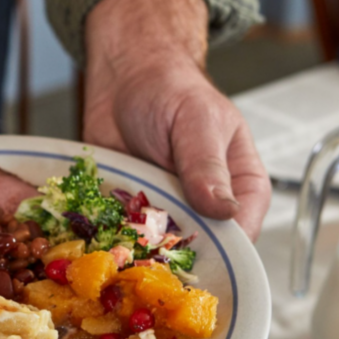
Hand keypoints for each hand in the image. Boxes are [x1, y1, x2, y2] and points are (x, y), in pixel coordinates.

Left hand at [82, 0, 270, 240]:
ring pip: (159, 253)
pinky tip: (95, 239)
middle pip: (199, 253)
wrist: (123, 79)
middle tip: (146, 252)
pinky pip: (124, 241)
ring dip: (137, 253)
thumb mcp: (196, 119)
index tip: (195, 254)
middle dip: (173, 258)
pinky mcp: (132, 217)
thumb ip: (207, 164)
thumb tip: (224, 209)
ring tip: (116, 247)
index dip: (223, 250)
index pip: (243, 233)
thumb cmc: (170, 89)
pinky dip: (110, 242)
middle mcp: (207, 208)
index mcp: (241, 187)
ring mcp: (168, 216)